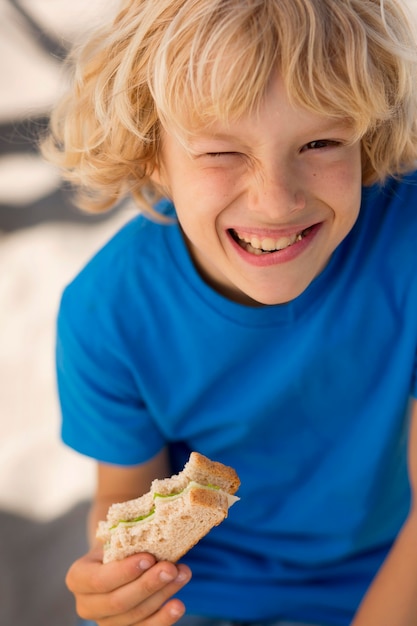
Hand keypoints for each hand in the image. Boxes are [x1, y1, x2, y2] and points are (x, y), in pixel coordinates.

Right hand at [66, 546, 191, 624]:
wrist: (117, 561)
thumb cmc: (118, 545)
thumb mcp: (115, 538)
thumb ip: (127, 541)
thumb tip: (157, 534)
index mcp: (78, 578)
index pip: (100, 580)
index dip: (125, 572)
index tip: (149, 558)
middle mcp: (86, 605)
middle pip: (119, 602)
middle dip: (148, 584)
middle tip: (171, 568)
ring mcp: (105, 622)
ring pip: (134, 616)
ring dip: (162, 596)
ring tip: (182, 575)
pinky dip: (163, 618)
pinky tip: (178, 605)